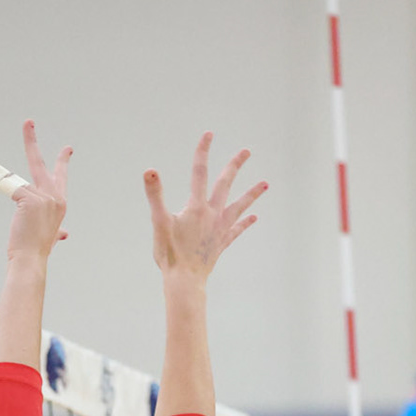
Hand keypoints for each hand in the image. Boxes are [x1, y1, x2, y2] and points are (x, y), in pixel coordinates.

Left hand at [0, 121, 69, 262]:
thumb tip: (65, 235)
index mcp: (60, 203)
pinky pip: (6, 184)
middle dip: (31, 141)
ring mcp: (43, 196)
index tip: (67, 149)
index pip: (60, 177)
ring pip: (11, 177)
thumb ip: (58, 232)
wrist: (31, 260)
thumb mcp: (50, 237)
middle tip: (28, 122)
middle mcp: (54, 196)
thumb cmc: (37, 250)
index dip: (62, 162)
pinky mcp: (28, 198)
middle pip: (40, 163)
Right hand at [145, 133, 266, 284]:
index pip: (199, 172)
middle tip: (246, 151)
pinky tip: (254, 217)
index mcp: (196, 207)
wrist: (185, 281)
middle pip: (225, 184)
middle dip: (235, 166)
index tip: (209, 134)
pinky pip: (236, 230)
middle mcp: (212, 215)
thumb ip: (155, 194)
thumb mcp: (158, 222)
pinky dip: (245, 223)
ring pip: (239, 207)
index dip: (203, 152)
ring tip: (265, 184)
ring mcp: (219, 229)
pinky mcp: (221, 243)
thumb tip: (150, 171)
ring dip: (251, 194)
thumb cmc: (170, 253)